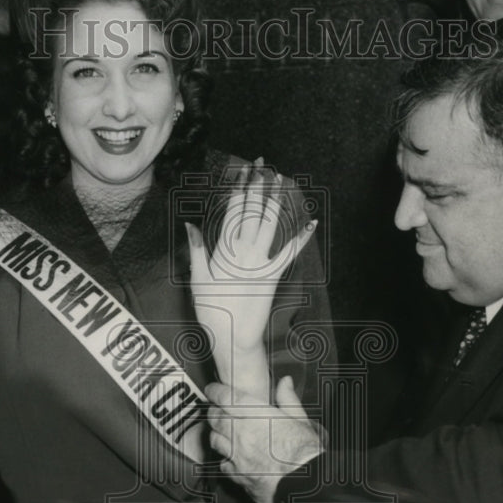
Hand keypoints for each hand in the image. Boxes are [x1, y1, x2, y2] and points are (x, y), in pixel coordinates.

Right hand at [187, 160, 315, 399]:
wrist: (234, 337)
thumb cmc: (211, 310)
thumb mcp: (196, 278)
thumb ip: (196, 249)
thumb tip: (190, 223)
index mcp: (224, 250)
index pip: (233, 211)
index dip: (239, 189)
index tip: (244, 171)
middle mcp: (245, 252)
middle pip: (253, 211)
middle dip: (258, 186)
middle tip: (263, 165)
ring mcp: (262, 262)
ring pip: (271, 224)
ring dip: (276, 201)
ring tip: (280, 180)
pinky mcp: (275, 275)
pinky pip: (290, 252)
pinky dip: (302, 238)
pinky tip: (312, 223)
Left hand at [206, 377, 321, 502]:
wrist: (306, 485)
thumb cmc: (306, 452)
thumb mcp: (301, 420)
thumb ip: (288, 399)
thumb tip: (285, 382)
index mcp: (255, 415)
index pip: (225, 397)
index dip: (215, 391)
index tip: (213, 389)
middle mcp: (241, 434)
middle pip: (215, 418)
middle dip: (213, 411)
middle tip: (216, 409)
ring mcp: (237, 456)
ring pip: (215, 441)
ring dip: (216, 434)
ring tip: (221, 432)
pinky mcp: (239, 476)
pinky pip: (223, 465)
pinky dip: (225, 459)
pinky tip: (232, 459)